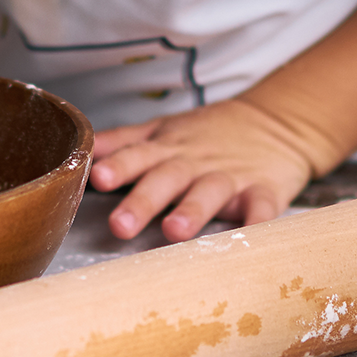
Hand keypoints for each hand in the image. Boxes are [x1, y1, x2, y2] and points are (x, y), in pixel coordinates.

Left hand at [88, 98, 318, 242]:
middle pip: (166, 179)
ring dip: (192, 210)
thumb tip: (81, 146)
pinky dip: (258, 221)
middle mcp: (193, 163)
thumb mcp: (162, 129)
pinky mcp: (263, 190)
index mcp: (166, 150)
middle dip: (142, 201)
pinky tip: (250, 235)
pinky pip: (261, 207)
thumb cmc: (208, 134)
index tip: (97, 176)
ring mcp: (229, 176)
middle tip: (120, 225)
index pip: (137, 156)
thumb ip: (123, 142)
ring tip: (174, 231)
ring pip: (208, 192)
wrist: (275, 121)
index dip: (117, 165)